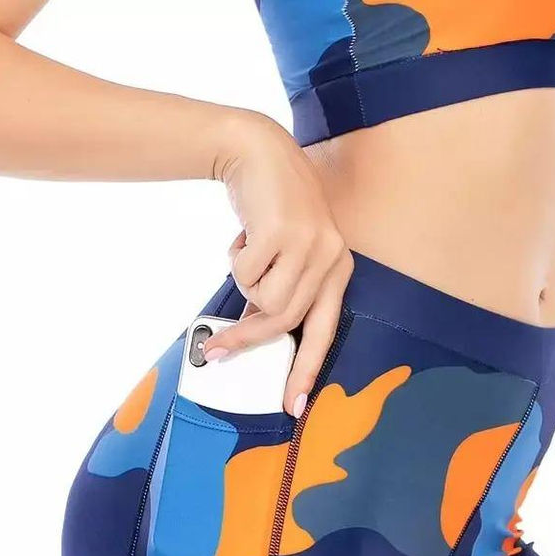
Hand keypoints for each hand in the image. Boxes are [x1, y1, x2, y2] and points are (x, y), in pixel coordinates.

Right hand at [202, 110, 352, 415]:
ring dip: (243, 285)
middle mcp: (333, 259)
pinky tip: (243, 236)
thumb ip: (280, 290)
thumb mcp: (285, 251)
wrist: (256, 149)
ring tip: (245, 257)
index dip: (306, 370)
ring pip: (265, 301)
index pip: (324, 332)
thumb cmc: (269, 207)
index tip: (293, 406)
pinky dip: (235, 261)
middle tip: (215, 350)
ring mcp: (312, 245)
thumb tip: (252, 334)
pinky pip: (247, 274)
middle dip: (247, 338)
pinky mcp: (285, 232)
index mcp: (338, 269)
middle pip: (286, 321)